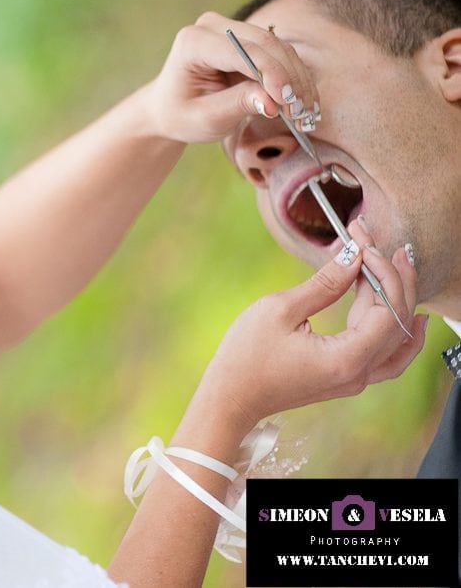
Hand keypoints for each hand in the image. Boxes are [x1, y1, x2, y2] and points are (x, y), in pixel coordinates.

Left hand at [138, 12, 320, 143]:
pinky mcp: (248, 40)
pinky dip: (293, 78)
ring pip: (278, 48)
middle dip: (289, 79)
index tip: (289, 103)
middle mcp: (213, 27)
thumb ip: (237, 105)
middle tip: (302, 112)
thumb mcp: (204, 118)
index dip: (271, 74)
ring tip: (305, 113)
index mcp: (193, 42)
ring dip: (296, 80)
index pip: (242, 51)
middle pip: (266, 44)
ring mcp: (232, 29)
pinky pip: (279, 55)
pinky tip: (303, 103)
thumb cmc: (181, 115)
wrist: (170, 109)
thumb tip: (272, 102)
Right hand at [198, 220, 426, 430]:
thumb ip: (324, 284)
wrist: (231, 397)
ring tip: (400, 268)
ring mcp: (354, 380)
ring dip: (401, 301)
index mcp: (346, 358)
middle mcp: (358, 374)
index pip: (386, 309)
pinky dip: (400, 330)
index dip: (381, 272)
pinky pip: (388, 355)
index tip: (363, 244)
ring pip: (399, 338)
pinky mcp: (345, 377)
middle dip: (396, 279)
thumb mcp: (280, 310)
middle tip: (389, 246)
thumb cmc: (246, 356)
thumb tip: (353, 256)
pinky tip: (411, 316)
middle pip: (399, 322)